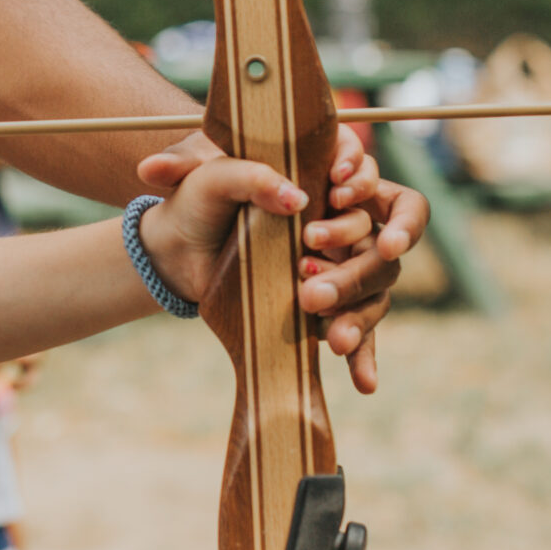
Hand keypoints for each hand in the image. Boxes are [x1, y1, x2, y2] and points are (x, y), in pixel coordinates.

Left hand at [137, 123, 427, 395]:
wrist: (175, 251)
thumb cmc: (197, 201)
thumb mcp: (209, 177)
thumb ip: (245, 174)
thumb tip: (294, 200)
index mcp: (318, 173)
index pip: (364, 168)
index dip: (361, 178)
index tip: (335, 194)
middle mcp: (338, 217)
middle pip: (376, 233)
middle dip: (354, 259)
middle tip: (306, 271)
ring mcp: (339, 262)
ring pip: (375, 282)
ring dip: (358, 308)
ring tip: (332, 337)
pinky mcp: (328, 302)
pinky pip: (360, 325)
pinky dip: (364, 354)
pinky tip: (363, 381)